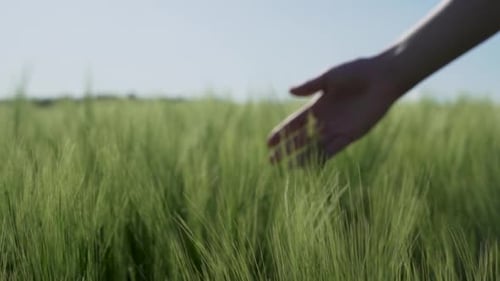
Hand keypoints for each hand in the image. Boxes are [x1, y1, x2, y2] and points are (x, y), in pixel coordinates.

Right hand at [267, 56, 403, 165]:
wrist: (383, 77)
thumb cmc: (357, 72)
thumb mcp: (330, 77)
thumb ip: (310, 85)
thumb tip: (289, 91)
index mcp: (318, 105)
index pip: (295, 123)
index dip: (282, 132)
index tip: (268, 142)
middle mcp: (325, 120)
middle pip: (302, 138)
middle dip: (287, 149)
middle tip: (271, 161)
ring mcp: (337, 129)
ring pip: (315, 147)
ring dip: (300, 157)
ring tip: (286, 168)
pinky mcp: (351, 135)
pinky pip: (333, 150)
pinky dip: (320, 158)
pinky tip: (308, 167)